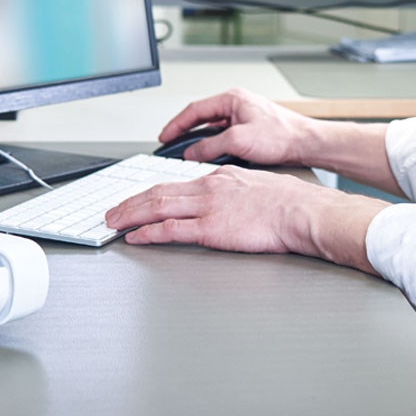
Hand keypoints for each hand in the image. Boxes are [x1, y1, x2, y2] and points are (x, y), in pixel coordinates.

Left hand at [105, 166, 389, 273]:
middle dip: (129, 202)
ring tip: (114, 223)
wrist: (304, 212)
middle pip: (157, 192)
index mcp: (218, 178)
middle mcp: (208, 188)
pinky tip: (136, 237)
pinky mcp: (211, 229)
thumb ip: (231, 192)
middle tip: (112, 211)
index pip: (173, 183)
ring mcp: (208, 207)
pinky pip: (170, 230)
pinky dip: (148, 233)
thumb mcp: (254, 186)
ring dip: (130, 215)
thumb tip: (222, 202)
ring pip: (157, 207)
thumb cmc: (289, 203)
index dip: (148, 192)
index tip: (134, 199)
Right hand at [160, 88, 317, 165]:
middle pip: (201, 118)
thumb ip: (210, 146)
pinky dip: (213, 146)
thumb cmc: (282, 135)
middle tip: (170, 145)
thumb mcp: (239, 141)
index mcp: (232, 99)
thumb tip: (191, 153)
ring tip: (187, 153)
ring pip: (212, 129)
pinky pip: (223, 137)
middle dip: (184, 133)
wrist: (307, 144)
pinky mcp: (249, 130)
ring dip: (199, 141)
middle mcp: (236, 105)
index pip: (194, 110)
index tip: (164, 137)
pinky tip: (209, 157)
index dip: (176, 125)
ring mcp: (243, 117)